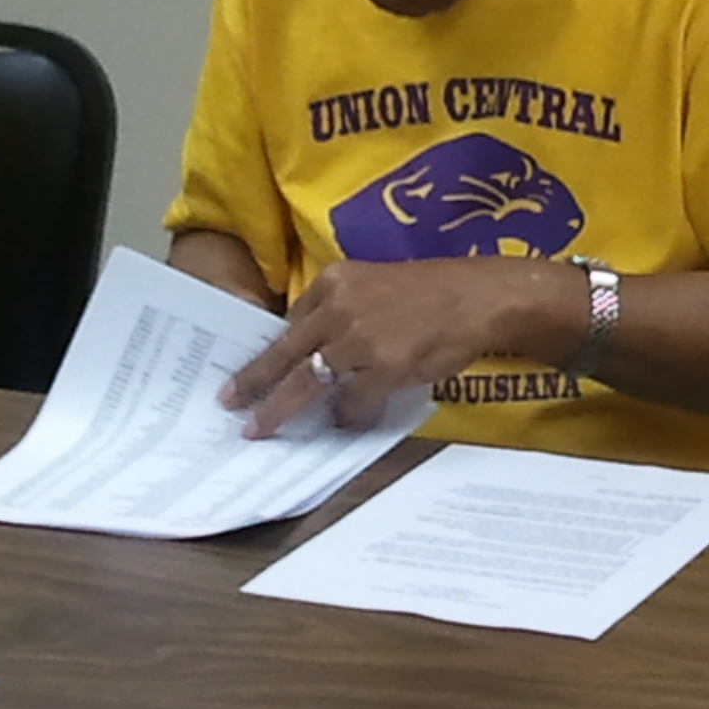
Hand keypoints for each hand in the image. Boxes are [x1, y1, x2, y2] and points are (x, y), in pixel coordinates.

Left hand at [223, 257, 568, 436]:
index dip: (273, 351)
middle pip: (285, 352)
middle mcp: (340, 307)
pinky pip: (351, 402)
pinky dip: (345, 416)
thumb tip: (316, 354)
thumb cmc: (433, 291)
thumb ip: (343, 311)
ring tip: (260, 428)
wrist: (480, 296)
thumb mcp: (376, 284)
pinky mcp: (384, 368)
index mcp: (334, 281)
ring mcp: (360, 339)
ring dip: (280, 409)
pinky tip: (346, 422)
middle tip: (229, 401)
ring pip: (307, 382)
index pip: (291, 321)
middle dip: (254, 381)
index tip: (254, 369)